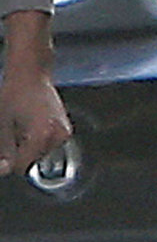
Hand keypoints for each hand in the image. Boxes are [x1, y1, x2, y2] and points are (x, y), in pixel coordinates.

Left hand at [0, 11, 72, 177]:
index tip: (3, 155)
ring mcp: (64, 133)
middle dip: (19, 152)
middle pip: (33, 160)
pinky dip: (37, 139)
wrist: (31, 73)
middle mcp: (57, 136)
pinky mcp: (65, 129)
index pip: (23, 165)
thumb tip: (4, 169)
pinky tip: (30, 123)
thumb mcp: (2, 124)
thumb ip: (4, 150)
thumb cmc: (15, 92)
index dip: (9, 163)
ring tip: (21, 124)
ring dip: (28, 146)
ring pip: (40, 153)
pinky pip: (48, 144)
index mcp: (41, 136)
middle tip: (12, 130)